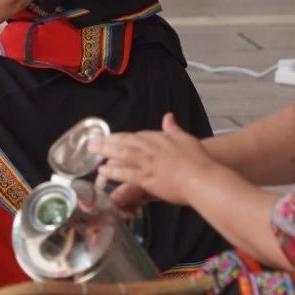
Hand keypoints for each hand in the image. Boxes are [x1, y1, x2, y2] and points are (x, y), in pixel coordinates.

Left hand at [88, 114, 218, 206]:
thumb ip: (174, 129)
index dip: (122, 138)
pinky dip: (113, 171)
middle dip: (107, 141)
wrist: (203, 178)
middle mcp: (150, 148)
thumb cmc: (199, 160)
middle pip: (124, 141)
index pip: (137, 135)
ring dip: (105, 151)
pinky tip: (103, 171)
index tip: (113, 139)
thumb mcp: (187, 138)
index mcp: (159, 138)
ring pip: (121, 154)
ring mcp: (147, 162)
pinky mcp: (146, 178)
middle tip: (92, 141)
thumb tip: (168, 117)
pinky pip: (125, 173)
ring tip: (91, 151)